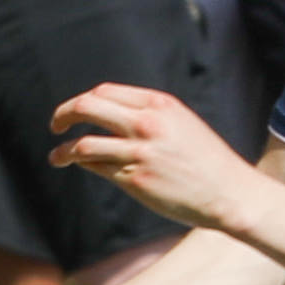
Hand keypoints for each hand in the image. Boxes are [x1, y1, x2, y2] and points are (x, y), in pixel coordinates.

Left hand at [47, 82, 267, 237]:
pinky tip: (78, 167)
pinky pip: (97, 168)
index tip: (74, 112)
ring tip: (56, 157)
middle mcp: (147, 123)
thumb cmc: (205, 159)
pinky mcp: (135, 180)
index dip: (82, 101)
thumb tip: (107, 114)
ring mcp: (140, 152)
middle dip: (63, 114)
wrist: (230, 192)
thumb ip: (147, 115)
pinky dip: (83, 165)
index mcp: (159, 104)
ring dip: (63, 150)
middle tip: (55, 126)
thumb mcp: (180, 123)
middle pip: (87, 107)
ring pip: (84, 144)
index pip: (104, 92)